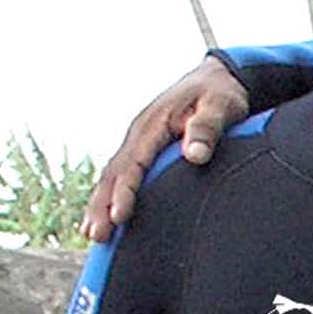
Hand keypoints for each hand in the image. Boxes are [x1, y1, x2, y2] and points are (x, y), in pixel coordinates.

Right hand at [82, 58, 251, 240]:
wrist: (215, 78)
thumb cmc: (220, 95)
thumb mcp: (220, 106)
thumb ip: (207, 128)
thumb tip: (194, 155)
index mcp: (153, 126)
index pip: (133, 164)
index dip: (124, 192)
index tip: (118, 216)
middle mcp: (138, 135)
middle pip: (113, 173)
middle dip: (101, 205)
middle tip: (96, 235)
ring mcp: (138, 142)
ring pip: (112, 176)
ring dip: (100, 204)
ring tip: (93, 234)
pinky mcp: (143, 149)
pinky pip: (121, 174)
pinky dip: (110, 195)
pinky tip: (107, 218)